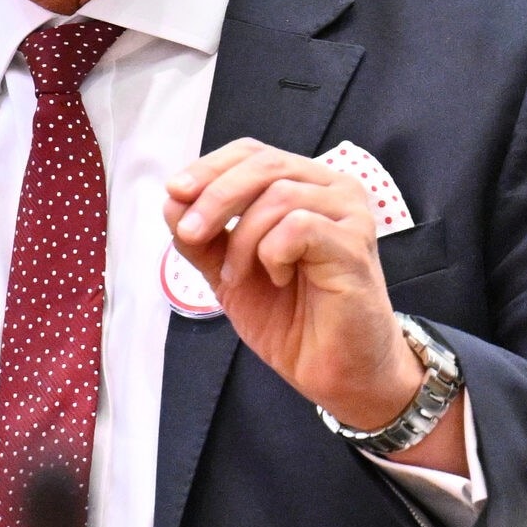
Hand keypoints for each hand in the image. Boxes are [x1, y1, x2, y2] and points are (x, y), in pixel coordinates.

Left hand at [162, 137, 421, 432]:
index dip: (210, 167)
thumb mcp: (229, 271)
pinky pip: (298, 227)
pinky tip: (278, 279)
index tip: (174, 192)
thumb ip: (202, 237)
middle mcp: (333, 188)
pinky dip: (273, 254)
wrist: (335, 372)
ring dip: (242, 239)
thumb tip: (171, 199)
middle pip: (264, 165)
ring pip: (277, 197)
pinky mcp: (354, 244)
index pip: (252, 153)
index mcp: (304, 184)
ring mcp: (349, 214)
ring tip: (237, 276)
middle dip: (215, 197)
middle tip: (188, 233)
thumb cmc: (292, 318)